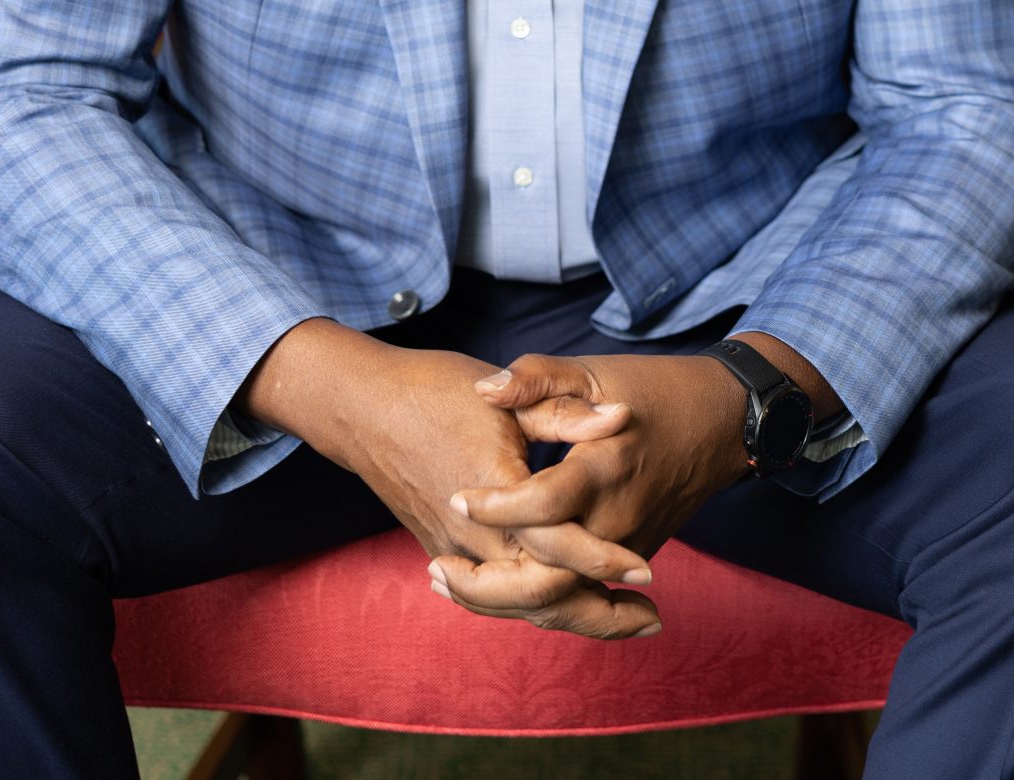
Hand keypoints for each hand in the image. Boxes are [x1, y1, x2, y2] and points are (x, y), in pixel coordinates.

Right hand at [236, 318, 661, 637]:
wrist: (362, 407)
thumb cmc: (435, 391)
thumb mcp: (505, 394)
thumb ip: (564, 413)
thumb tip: (621, 417)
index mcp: (497, 496)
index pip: (558, 547)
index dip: (604, 561)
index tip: (647, 570)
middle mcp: (473, 536)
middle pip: (542, 597)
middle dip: (598, 614)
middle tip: (651, 618)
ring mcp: (454, 549)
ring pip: (517, 605)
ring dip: (571, 617)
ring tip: (622, 621)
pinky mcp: (443, 549)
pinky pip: (493, 595)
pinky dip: (532, 607)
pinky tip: (565, 604)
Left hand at [437, 351, 753, 610]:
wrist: (725, 422)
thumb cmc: (656, 390)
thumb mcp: (595, 371)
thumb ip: (537, 378)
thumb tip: (484, 390)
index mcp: (605, 468)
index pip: (543, 506)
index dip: (496, 505)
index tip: (456, 494)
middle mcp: (617, 518)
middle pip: (548, 578)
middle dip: (487, 587)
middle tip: (435, 569)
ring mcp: (628, 545)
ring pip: (563, 599)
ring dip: (504, 602)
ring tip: (448, 581)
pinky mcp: (632, 555)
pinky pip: (581, 593)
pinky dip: (535, 599)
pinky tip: (491, 588)